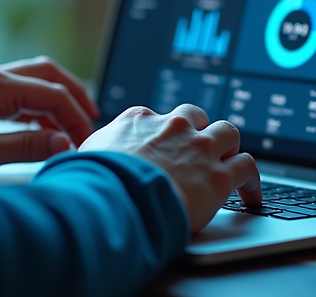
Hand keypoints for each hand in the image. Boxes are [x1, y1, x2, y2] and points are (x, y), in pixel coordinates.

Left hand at [0, 56, 98, 176]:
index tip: (85, 142)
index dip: (76, 117)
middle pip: (47, 73)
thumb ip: (28, 145)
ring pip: (33, 81)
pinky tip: (45, 130)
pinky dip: (37, 109)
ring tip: (71, 129)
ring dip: (55, 102)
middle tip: (91, 121)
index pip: (53, 93)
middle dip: (73, 95)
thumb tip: (64, 142)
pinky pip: (18, 94)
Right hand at [79, 104, 260, 233]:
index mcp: (139, 120)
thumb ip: (85, 151)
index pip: (156, 117)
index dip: (162, 132)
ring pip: (228, 132)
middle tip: (198, 149)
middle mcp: (172, 126)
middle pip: (195, 116)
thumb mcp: (80, 157)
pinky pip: (248, 168)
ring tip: (229, 162)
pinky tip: (251, 194)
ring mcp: (199, 148)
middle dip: (198, 130)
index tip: (162, 145)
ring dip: (228, 146)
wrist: (116, 200)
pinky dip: (252, 180)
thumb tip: (63, 151)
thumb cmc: (93, 183)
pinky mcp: (219, 176)